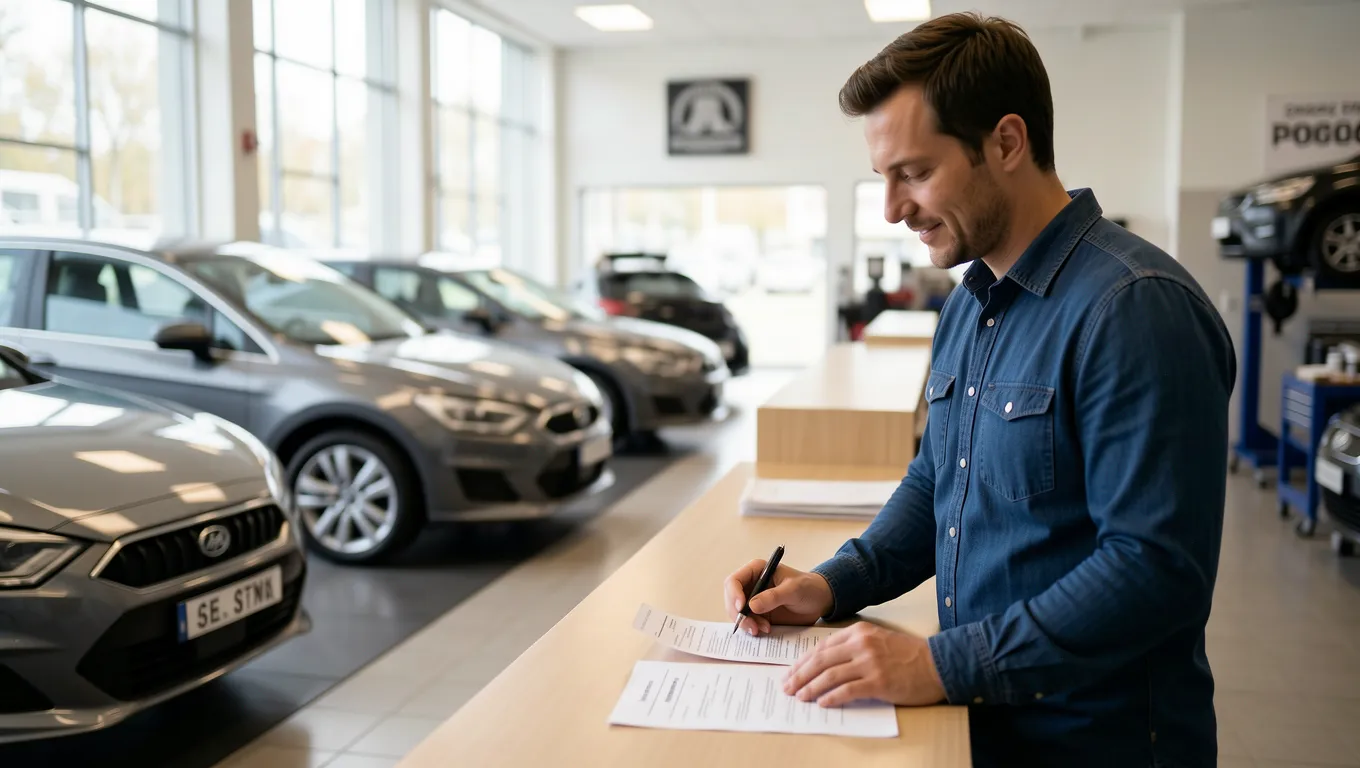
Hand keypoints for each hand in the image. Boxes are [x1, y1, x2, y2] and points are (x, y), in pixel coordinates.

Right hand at [723, 559, 833, 635]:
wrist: (820, 601)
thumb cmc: (809, 588)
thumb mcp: (794, 590)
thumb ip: (774, 597)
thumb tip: (752, 606)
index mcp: (756, 571)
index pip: (734, 581)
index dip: (734, 595)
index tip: (742, 608)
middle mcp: (751, 585)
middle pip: (731, 600)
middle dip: (738, 614)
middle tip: (752, 626)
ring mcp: (754, 600)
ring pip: (737, 613)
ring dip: (746, 623)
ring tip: (763, 629)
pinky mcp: (759, 614)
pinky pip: (747, 622)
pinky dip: (752, 628)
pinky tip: (765, 630)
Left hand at [783, 622, 945, 707]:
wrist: (937, 663)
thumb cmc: (908, 654)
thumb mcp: (877, 639)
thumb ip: (853, 646)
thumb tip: (824, 664)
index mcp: (858, 632)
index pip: (822, 646)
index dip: (803, 661)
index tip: (792, 672)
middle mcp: (861, 644)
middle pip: (821, 660)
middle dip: (800, 675)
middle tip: (788, 686)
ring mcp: (870, 663)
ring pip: (830, 675)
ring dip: (811, 688)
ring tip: (800, 697)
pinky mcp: (878, 682)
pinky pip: (847, 690)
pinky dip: (832, 697)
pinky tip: (822, 703)